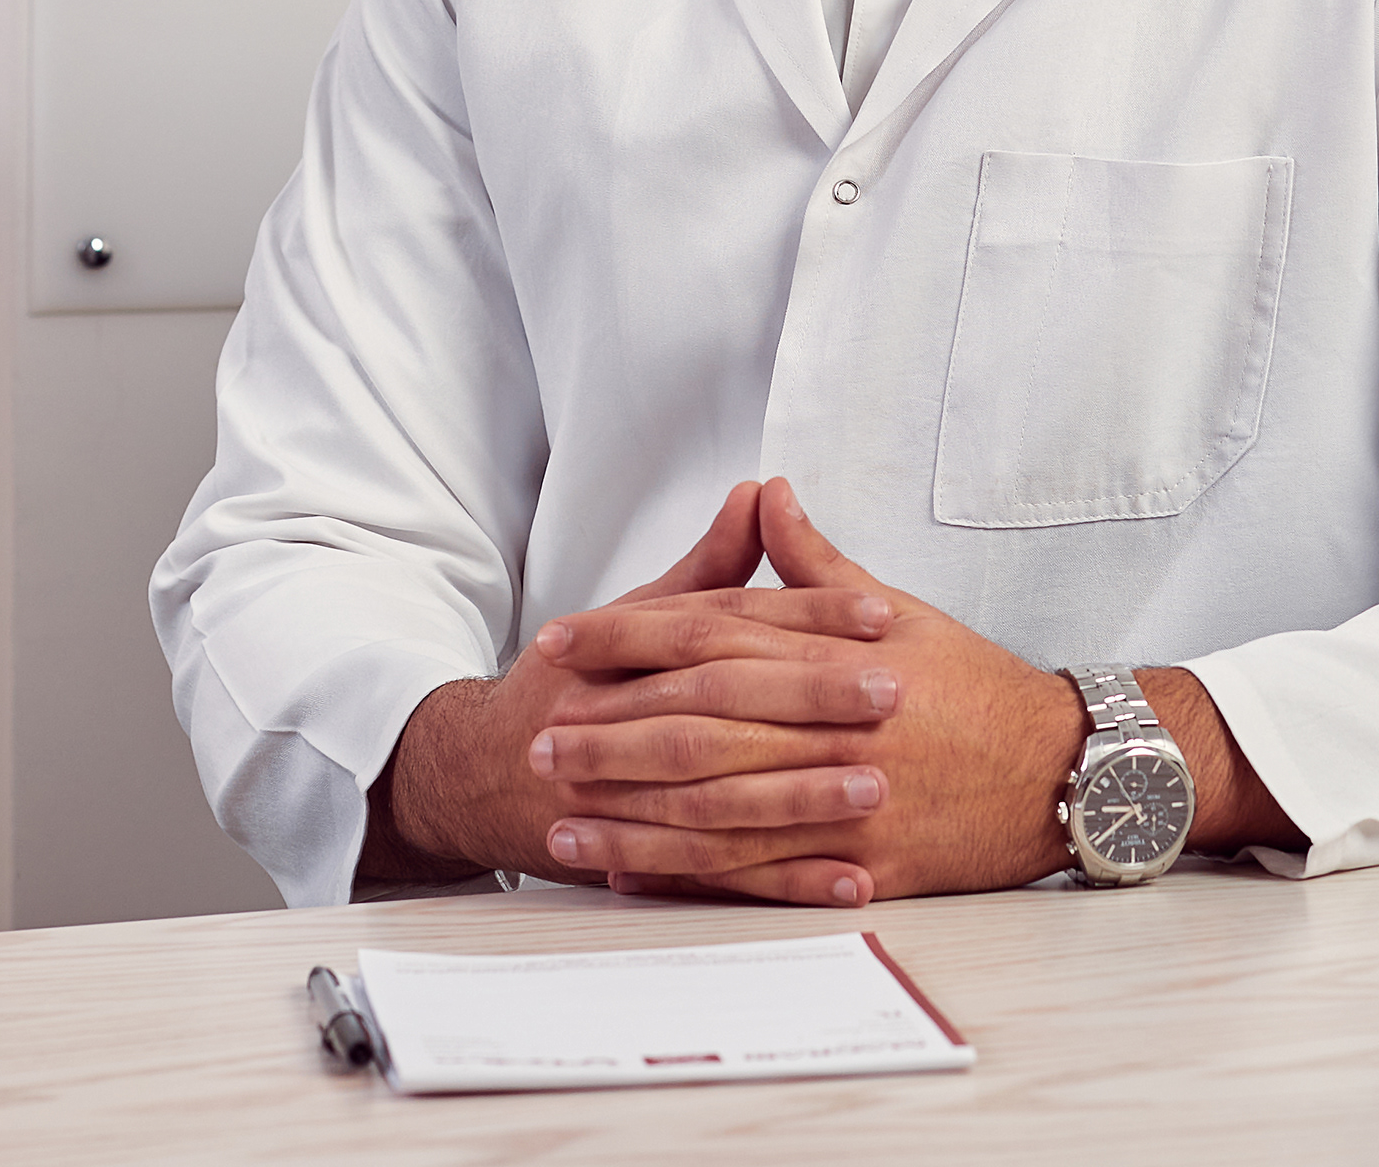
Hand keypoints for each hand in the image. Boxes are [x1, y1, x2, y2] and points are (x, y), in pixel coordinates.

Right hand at [358, 480, 899, 890]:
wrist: (483, 776)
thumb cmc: (570, 687)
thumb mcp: (632, 617)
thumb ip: (706, 567)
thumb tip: (761, 494)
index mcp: (632, 657)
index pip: (728, 626)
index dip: (805, 616)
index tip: (881, 613)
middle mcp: (627, 724)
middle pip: (727, 707)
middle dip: (813, 701)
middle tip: (895, 691)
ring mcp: (631, 799)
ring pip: (724, 799)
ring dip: (806, 800)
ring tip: (880, 790)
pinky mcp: (646, 858)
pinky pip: (724, 879)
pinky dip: (789, 884)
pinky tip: (850, 880)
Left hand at [532, 479, 1087, 904]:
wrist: (1063, 770)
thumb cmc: (976, 689)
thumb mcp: (903, 612)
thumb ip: (819, 561)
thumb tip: (765, 491)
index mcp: (845, 650)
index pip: (719, 633)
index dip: (632, 636)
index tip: (564, 640)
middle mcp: (843, 719)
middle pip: (706, 719)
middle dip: (613, 727)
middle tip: (539, 733)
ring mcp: (852, 794)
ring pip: (721, 802)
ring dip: (631, 808)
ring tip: (559, 808)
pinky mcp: (862, 861)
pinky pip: (761, 871)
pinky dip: (690, 874)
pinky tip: (630, 871)